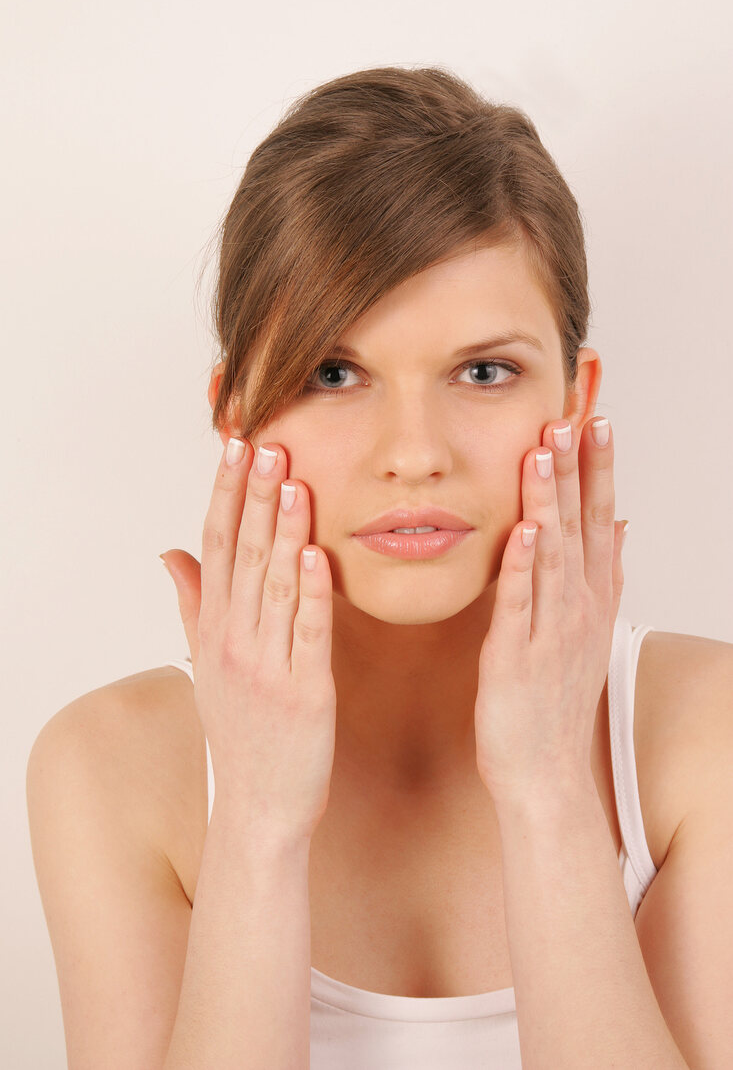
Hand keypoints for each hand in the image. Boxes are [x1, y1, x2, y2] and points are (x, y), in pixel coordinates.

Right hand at [160, 439, 336, 842]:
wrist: (259, 808)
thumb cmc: (239, 731)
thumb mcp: (206, 664)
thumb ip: (191, 603)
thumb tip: (168, 552)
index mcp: (213, 631)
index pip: (215, 547)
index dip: (225, 495)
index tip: (235, 447)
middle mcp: (233, 642)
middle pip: (243, 556)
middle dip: (255, 498)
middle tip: (267, 445)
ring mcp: (267, 668)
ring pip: (274, 586)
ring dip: (284, 531)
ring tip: (294, 482)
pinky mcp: (306, 693)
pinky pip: (308, 635)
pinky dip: (312, 595)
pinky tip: (317, 553)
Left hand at [473, 416, 625, 807]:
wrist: (544, 770)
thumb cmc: (555, 699)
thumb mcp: (587, 630)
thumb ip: (600, 575)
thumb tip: (616, 527)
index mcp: (590, 598)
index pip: (598, 519)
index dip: (599, 469)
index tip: (598, 420)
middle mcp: (577, 608)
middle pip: (581, 527)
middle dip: (579, 470)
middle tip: (575, 415)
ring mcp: (549, 631)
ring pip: (552, 555)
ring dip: (549, 502)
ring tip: (544, 453)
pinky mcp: (515, 658)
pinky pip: (520, 606)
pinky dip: (523, 569)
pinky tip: (524, 532)